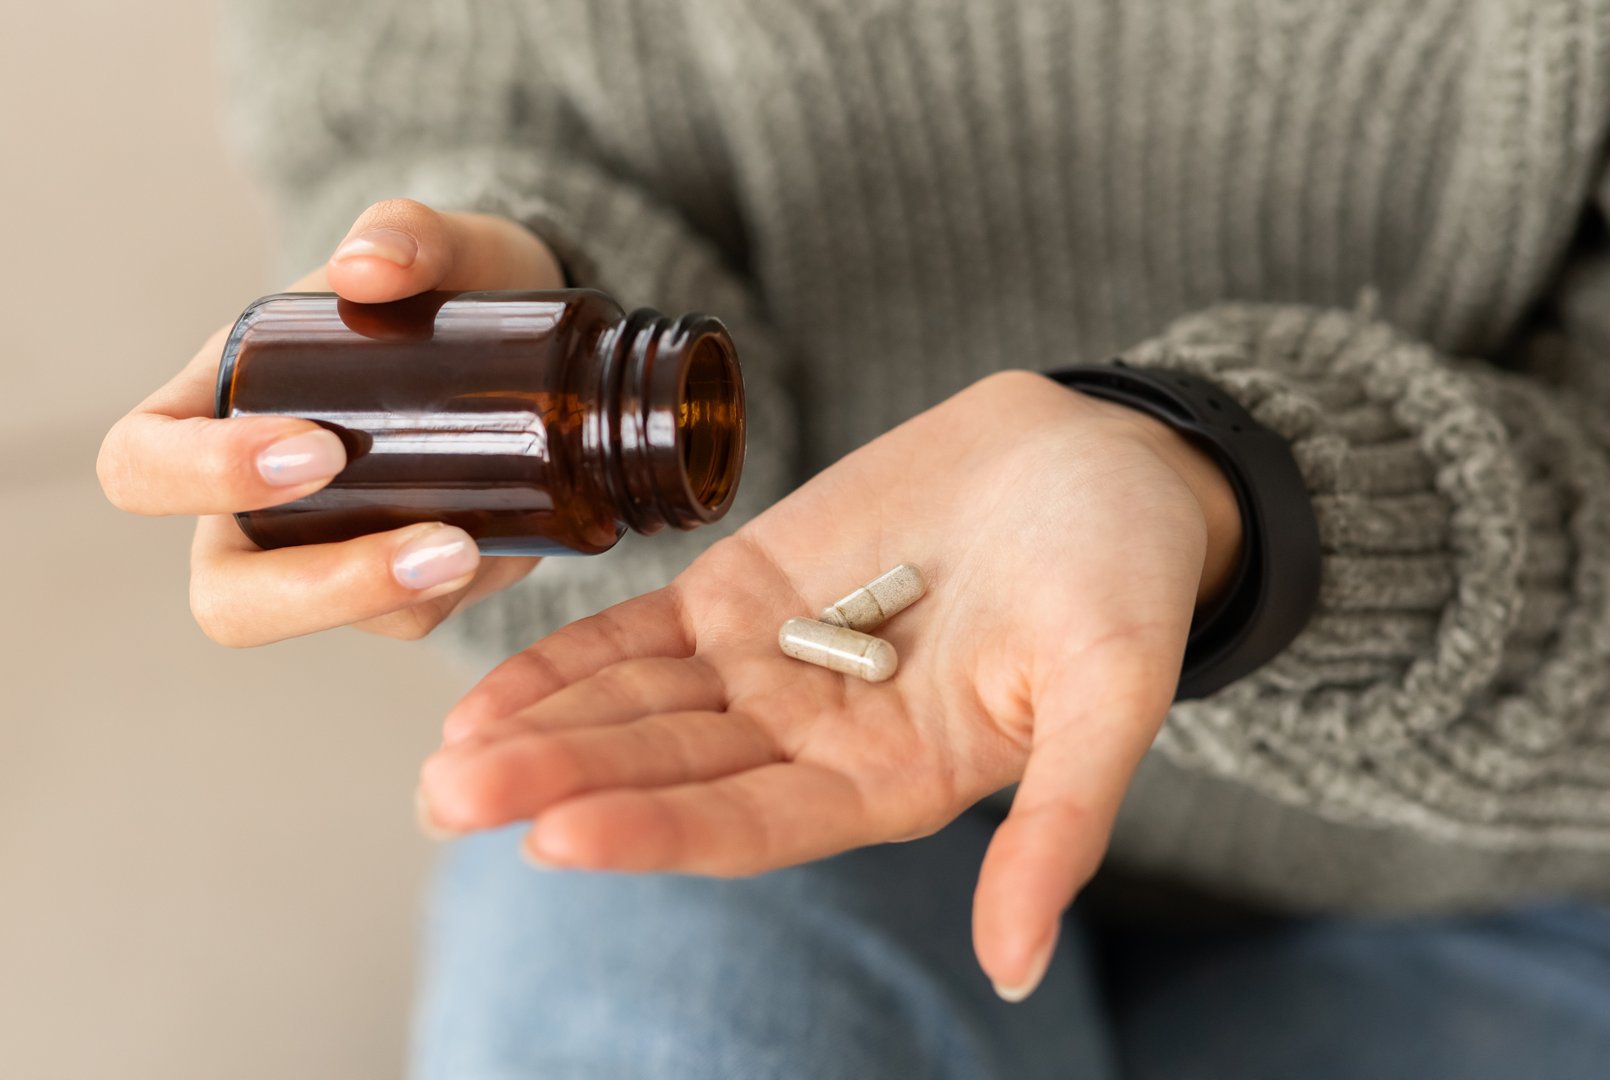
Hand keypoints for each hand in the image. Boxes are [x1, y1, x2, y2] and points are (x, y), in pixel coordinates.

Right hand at [97, 199, 564, 644]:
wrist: (531, 336)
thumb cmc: (448, 286)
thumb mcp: (440, 247)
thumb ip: (410, 233)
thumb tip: (368, 265)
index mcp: (215, 408)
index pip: (142, 464)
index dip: (203, 474)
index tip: (317, 448)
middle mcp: (254, 501)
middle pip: (226, 593)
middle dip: (311, 585)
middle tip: (414, 534)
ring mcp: (328, 550)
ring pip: (316, 621)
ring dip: (384, 600)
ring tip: (468, 551)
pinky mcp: (403, 583)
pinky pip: (401, 620)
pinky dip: (442, 597)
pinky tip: (497, 552)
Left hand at [419, 370, 1243, 998]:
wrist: (1099, 458)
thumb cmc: (1125, 578)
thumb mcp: (1116, 695)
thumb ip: (1062, 825)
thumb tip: (1018, 971)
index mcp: (892, 784)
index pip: (752, 826)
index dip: (657, 831)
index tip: (557, 834)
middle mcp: (813, 740)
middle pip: (667, 772)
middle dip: (560, 783)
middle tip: (452, 797)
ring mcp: (769, 665)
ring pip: (636, 707)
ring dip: (541, 728)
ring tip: (444, 755)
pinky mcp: (744, 589)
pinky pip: (639, 633)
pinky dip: (567, 656)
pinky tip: (486, 688)